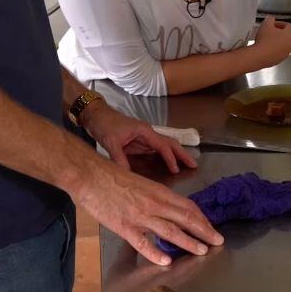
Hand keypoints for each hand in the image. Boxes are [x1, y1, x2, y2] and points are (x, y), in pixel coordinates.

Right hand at [71, 160, 222, 266]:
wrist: (90, 175)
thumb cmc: (112, 176)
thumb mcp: (139, 183)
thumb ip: (153, 197)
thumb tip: (165, 209)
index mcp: (158, 191)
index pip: (187, 206)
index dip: (202, 218)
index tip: (211, 227)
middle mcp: (154, 203)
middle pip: (185, 218)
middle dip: (204, 231)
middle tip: (218, 241)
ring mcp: (140, 216)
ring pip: (170, 231)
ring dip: (189, 242)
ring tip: (202, 251)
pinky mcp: (124, 227)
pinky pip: (143, 243)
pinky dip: (155, 253)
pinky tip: (167, 262)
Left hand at [80, 101, 198, 174]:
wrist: (96, 116)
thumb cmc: (104, 124)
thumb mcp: (111, 143)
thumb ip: (120, 159)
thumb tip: (128, 175)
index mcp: (144, 131)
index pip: (162, 145)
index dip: (170, 158)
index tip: (176, 169)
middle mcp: (147, 133)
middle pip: (170, 143)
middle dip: (182, 153)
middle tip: (194, 164)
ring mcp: (144, 138)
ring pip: (165, 146)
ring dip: (176, 154)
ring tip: (187, 164)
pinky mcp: (139, 142)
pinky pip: (156, 150)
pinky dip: (165, 156)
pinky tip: (169, 164)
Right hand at [251, 17, 290, 64]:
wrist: (259, 56)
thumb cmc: (264, 40)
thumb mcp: (266, 23)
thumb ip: (270, 19)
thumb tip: (270, 19)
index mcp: (289, 35)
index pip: (289, 26)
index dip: (280, 23)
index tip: (273, 24)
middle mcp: (289, 45)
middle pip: (286, 36)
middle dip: (278, 33)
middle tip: (269, 31)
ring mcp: (285, 54)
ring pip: (282, 45)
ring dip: (276, 42)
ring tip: (265, 40)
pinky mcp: (278, 61)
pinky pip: (277, 53)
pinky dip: (273, 50)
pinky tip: (264, 48)